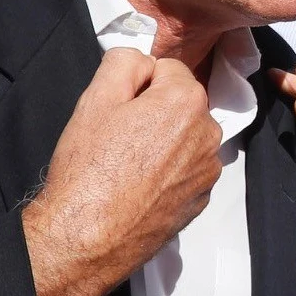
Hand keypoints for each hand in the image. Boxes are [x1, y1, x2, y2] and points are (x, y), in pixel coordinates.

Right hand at [25, 49, 222, 295]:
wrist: (86, 237)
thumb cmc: (88, 168)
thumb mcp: (95, 98)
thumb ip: (124, 62)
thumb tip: (142, 58)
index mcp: (186, 101)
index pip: (168, 70)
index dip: (138, 85)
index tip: (118, 109)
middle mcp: (209, 134)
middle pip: (181, 104)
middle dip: (154, 112)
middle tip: (118, 137)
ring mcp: (208, 170)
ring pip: (185, 137)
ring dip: (163, 141)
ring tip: (127, 164)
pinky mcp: (201, 199)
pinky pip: (187, 170)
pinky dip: (168, 172)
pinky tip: (139, 186)